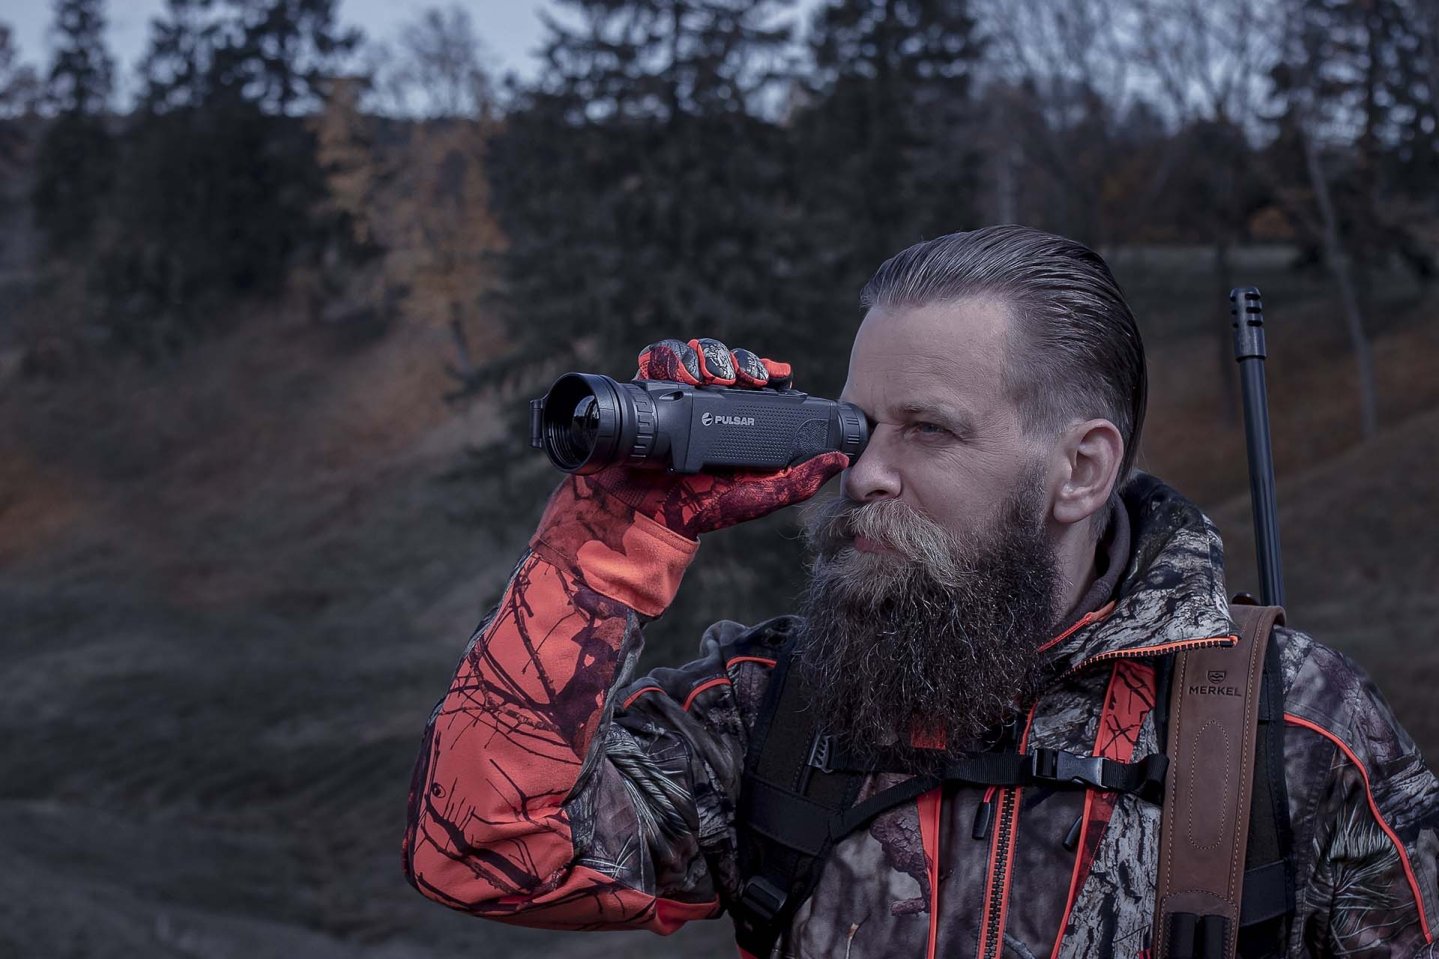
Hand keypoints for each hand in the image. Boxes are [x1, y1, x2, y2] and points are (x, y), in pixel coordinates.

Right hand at [578, 337, 846, 538]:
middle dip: (739, 362)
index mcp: (737, 422)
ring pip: (698, 355)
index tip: (775, 376)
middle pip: (729, 363)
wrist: (642, 516)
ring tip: (712, 377)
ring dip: (708, 358)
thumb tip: (840, 461)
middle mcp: (709, 405)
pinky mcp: (648, 391)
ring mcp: (677, 396)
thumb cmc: (698, 511)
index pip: (758, 382)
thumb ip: (798, 482)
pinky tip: (683, 375)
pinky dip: (672, 358)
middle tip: (744, 377)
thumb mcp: (757, 498)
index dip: (768, 371)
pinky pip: (660, 359)